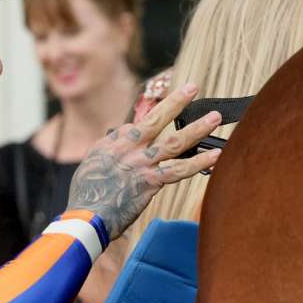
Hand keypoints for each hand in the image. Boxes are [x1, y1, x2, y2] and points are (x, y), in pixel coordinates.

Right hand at [66, 84, 221, 239]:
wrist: (87, 215)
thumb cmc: (87, 193)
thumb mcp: (93, 161)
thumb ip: (110, 146)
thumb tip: (121, 133)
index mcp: (115, 142)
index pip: (139, 123)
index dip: (155, 117)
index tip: (169, 112)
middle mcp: (130, 148)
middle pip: (157, 120)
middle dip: (176, 102)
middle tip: (193, 87)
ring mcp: (142, 164)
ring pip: (174, 142)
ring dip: (197, 129)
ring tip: (215, 118)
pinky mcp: (151, 182)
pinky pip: (180, 170)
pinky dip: (200, 162)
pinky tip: (215, 155)